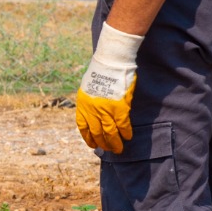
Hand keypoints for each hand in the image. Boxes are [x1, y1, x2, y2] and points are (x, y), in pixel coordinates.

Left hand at [73, 24, 144, 153]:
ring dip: (115, 143)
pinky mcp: (119, 108)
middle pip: (97, 133)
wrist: (111, 60)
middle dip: (103, 144)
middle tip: (108, 150)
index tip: (92, 144)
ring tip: (119, 149)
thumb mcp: (88, 87)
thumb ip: (91, 100)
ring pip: (110, 133)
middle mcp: (92, 110)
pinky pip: (123, 125)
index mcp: (83, 104)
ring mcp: (105, 110)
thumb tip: (96, 111)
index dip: (88, 138)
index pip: (83, 127)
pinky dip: (125, 132)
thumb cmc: (101, 70)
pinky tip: (128, 137)